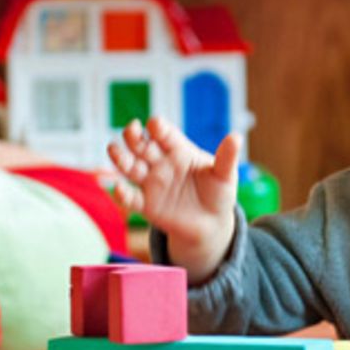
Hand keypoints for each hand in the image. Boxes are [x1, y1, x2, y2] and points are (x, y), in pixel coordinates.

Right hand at [107, 116, 239, 280]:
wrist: (211, 225)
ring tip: (113, 150)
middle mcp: (161, 163)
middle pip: (142, 146)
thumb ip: (226, 157)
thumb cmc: (218, 194)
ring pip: (130, 167)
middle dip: (134, 137)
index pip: (165, 134)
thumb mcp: (224, 175)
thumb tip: (236, 136)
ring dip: (120, 158)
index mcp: (179, 150)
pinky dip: (122, 194)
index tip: (154, 124)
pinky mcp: (146, 205)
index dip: (158, 128)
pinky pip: (131, 199)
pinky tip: (118, 188)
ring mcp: (151, 182)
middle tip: (131, 130)